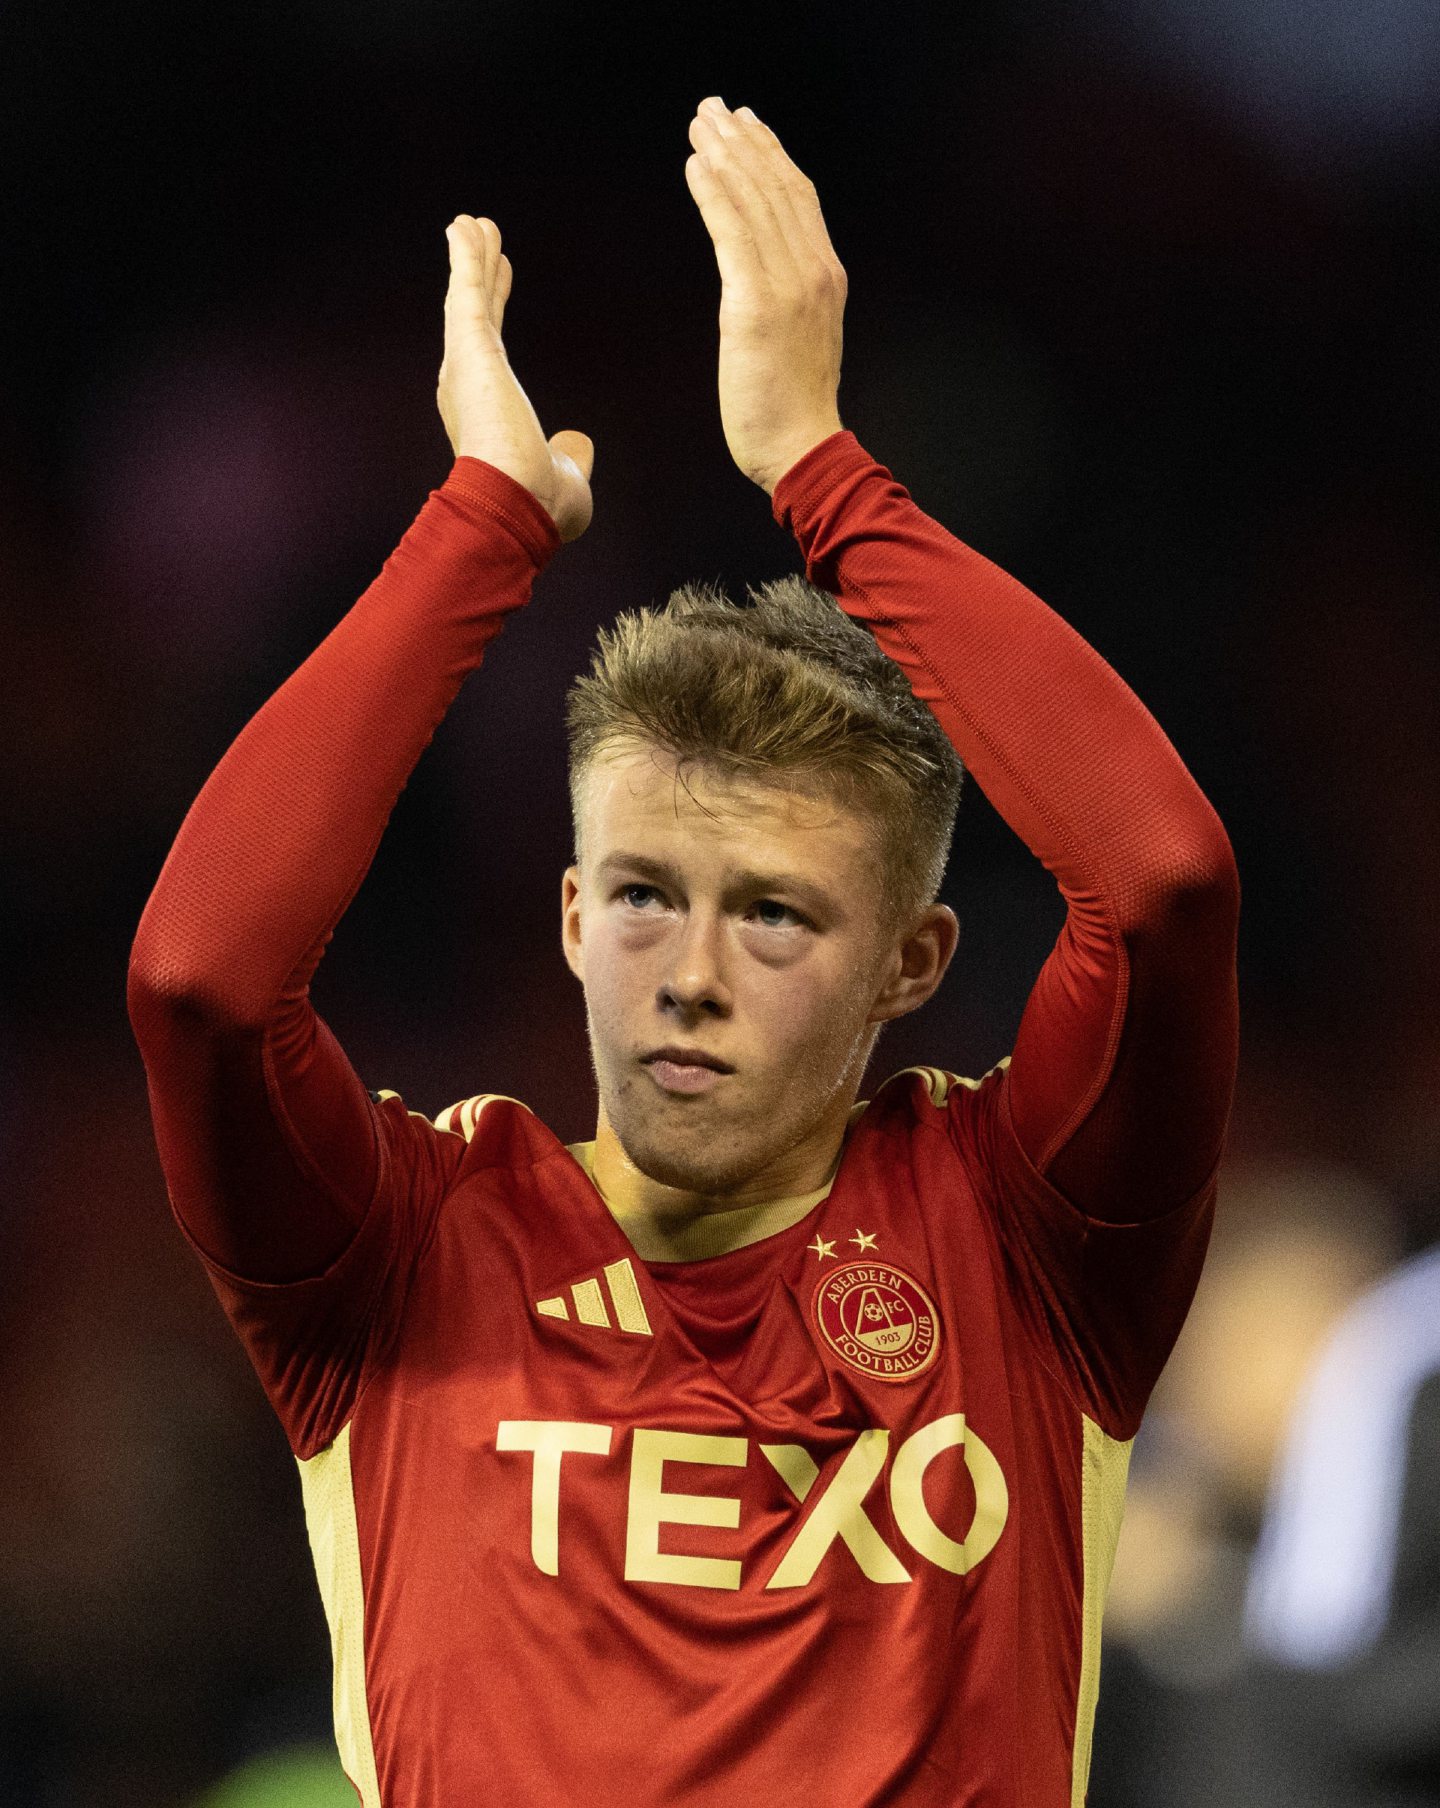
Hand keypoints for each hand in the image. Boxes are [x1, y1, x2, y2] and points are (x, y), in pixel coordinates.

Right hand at [437, 215, 594, 542]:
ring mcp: (465, 363)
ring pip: (468, 297)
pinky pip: (467, 289)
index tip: (502, 277)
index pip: (490, 347)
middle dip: (479, 276)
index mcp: (485, 412)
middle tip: (482, 239)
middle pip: (474, 316)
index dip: (494, 309)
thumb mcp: (565, 476)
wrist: (516, 504)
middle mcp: (466, 385)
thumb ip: (569, 456)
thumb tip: (577, 445)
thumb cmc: (539, 506)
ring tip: (474, 222)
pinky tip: (465, 226)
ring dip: (471, 258)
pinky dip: (465, 257)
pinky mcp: (470, 346)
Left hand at [685, 98, 845, 494]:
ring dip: (723, 154)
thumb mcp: (800, 341)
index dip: (771, 154)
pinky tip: (695, 165)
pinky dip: (713, 193)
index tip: (748, 124)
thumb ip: (789, 301)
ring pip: (755, 200)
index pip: (799, 198)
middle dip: (743, 141)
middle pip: (776, 187)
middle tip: (713, 107)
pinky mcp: (757, 304)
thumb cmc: (794, 409)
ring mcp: (789, 285)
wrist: (802, 449)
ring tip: (699, 123)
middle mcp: (813, 270)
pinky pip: (733, 232)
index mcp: (826, 277)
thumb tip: (764, 282)